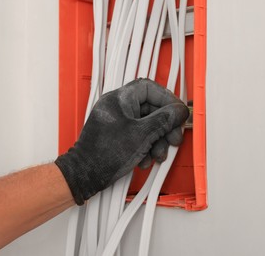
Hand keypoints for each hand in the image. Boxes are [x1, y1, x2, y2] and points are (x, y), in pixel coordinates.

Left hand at [55, 78, 188, 204]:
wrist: (85, 177)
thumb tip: (179, 111)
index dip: (167, 99)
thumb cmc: (103, 155)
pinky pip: (140, 135)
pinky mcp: (119, 135)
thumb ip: (163, 120)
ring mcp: (118, 122)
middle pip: (151, 109)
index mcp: (119, 99)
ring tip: (159, 153)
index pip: (149, 88)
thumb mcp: (141, 135)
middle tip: (173, 137)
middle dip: (165, 126)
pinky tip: (146, 158)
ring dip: (158, 140)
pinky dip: (147, 146)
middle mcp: (118, 107)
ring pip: (148, 124)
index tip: (178, 112)